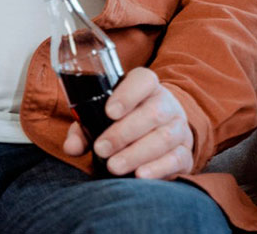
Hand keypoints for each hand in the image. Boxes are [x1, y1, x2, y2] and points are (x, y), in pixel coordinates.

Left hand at [62, 67, 193, 178]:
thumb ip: (84, 129)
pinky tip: (140, 175)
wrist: (158, 130)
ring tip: (114, 166)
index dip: (128, 94)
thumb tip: (71, 147)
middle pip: (152, 114)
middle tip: (101, 149)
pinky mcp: (185, 151)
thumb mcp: (100, 117)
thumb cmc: (122, 120)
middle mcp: (166, 104)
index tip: (109, 112)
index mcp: (145, 86)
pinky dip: (158, 168)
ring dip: (137, 154)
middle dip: (123, 133)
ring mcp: (178, 127)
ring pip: (164, 138)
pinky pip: (177, 158)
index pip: (143, 80)